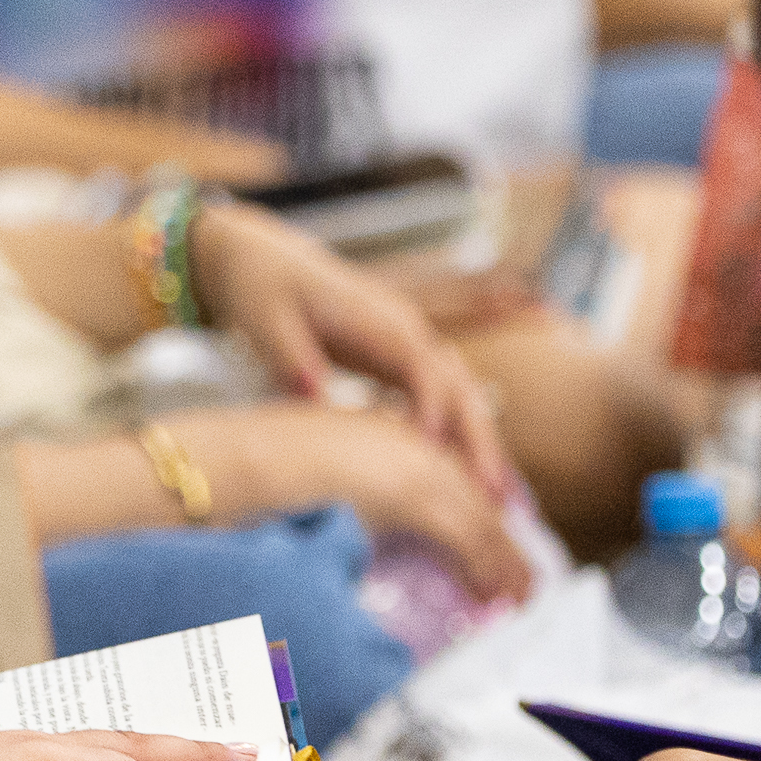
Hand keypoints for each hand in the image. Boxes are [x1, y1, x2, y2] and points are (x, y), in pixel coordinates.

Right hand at [164, 402, 530, 601]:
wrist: (217, 467)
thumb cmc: (237, 487)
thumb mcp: (299, 495)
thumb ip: (332, 515)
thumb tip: (340, 551)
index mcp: (372, 435)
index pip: (438, 475)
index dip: (469, 513)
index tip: (488, 546)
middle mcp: (398, 440)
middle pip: (467, 493)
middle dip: (498, 539)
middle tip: (520, 578)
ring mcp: (406, 460)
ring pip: (475, 514)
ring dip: (502, 559)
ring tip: (520, 596)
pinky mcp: (409, 490)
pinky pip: (465, 534)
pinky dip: (488, 567)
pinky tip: (499, 595)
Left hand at [185, 199, 516, 499]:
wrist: (261, 260)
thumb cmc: (264, 287)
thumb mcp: (267, 321)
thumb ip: (293, 358)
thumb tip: (314, 396)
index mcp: (377, 318)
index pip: (420, 364)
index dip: (431, 404)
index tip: (432, 449)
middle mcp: (405, 329)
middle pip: (457, 385)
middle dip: (478, 438)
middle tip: (493, 495)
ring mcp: (407, 344)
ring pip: (459, 396)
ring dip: (479, 444)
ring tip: (498, 500)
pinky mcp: (399, 361)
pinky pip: (441, 401)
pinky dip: (458, 438)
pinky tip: (468, 481)